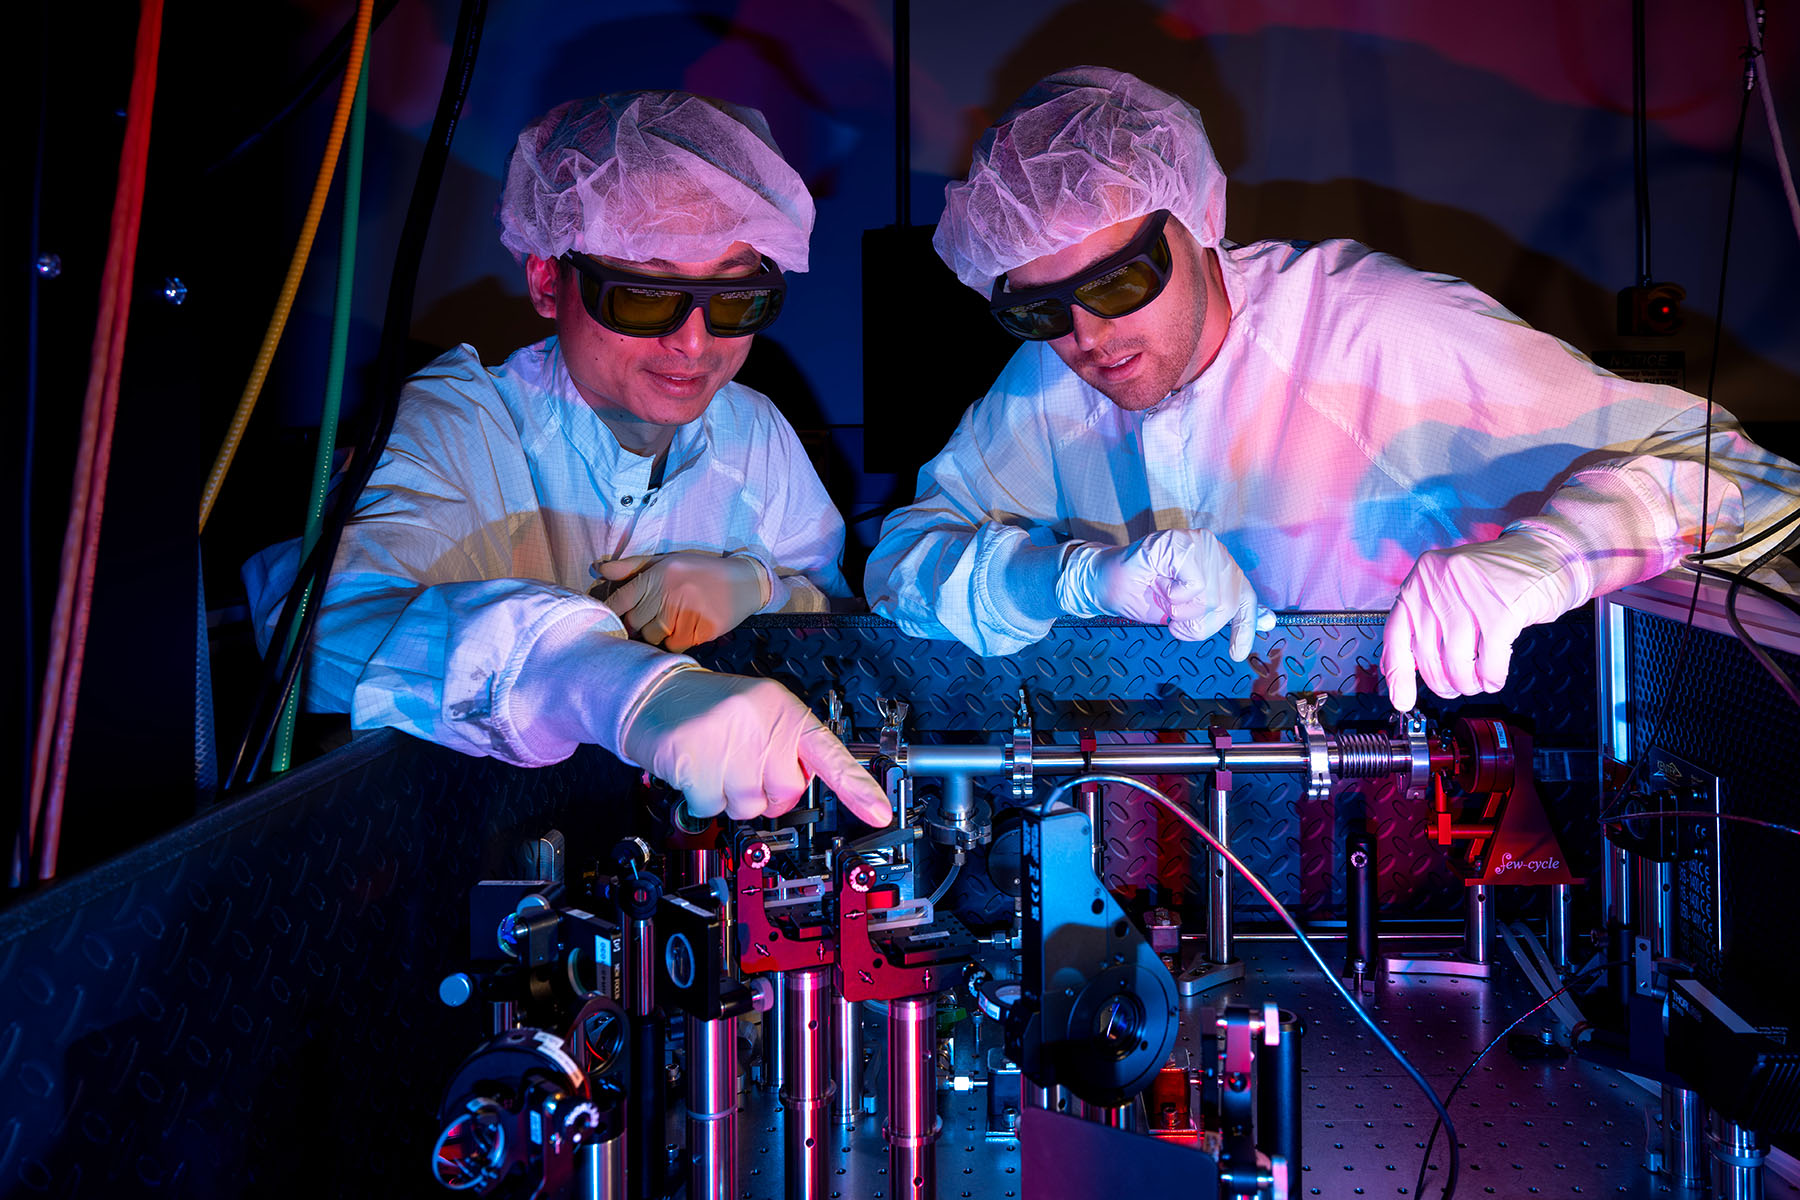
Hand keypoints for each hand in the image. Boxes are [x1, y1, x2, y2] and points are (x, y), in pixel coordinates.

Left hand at [593, 552, 769, 651]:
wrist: (745, 581)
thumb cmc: (700, 570)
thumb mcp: (667, 561)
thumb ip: (632, 566)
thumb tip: (600, 569)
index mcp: (658, 575)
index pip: (621, 599)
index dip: (613, 613)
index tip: (613, 619)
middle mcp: (670, 593)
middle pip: (635, 623)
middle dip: (637, 626)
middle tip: (648, 621)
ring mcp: (687, 613)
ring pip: (654, 638)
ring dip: (657, 635)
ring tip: (671, 622)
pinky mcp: (703, 629)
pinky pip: (676, 645)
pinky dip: (677, 641)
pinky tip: (687, 627)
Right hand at [619, 668, 892, 825]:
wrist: (654, 694)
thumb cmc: (711, 710)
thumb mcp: (760, 715)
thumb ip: (787, 746)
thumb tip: (800, 787)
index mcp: (784, 710)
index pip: (830, 753)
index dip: (857, 788)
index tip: (879, 814)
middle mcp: (761, 722)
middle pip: (788, 792)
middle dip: (766, 793)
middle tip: (744, 767)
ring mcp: (728, 740)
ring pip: (748, 806)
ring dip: (730, 796)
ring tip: (716, 763)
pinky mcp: (695, 759)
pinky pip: (712, 807)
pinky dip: (702, 798)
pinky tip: (695, 770)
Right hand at [1056, 529, 1274, 659]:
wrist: (1105, 584)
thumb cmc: (1144, 595)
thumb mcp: (1189, 612)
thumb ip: (1227, 612)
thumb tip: (1270, 620)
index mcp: (1219, 564)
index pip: (1244, 597)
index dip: (1243, 628)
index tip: (1237, 653)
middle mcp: (1214, 549)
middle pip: (1227, 604)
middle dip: (1200, 625)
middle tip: (1177, 623)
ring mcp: (1197, 543)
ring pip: (1212, 597)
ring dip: (1184, 613)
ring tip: (1167, 604)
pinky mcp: (1179, 543)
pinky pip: (1194, 584)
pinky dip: (1175, 597)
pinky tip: (1161, 586)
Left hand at [1381, 533, 1578, 711]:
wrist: (1546, 553)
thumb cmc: (1498, 577)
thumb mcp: (1450, 590)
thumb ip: (1424, 621)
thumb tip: (1400, 667)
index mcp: (1421, 579)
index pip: (1395, 634)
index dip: (1397, 673)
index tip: (1402, 699)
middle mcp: (1440, 583)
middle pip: (1426, 654)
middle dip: (1441, 682)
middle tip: (1454, 687)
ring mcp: (1471, 595)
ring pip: (1456, 662)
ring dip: (1467, 682)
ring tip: (1477, 682)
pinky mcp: (1502, 610)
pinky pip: (1489, 662)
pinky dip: (1492, 677)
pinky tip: (1494, 678)